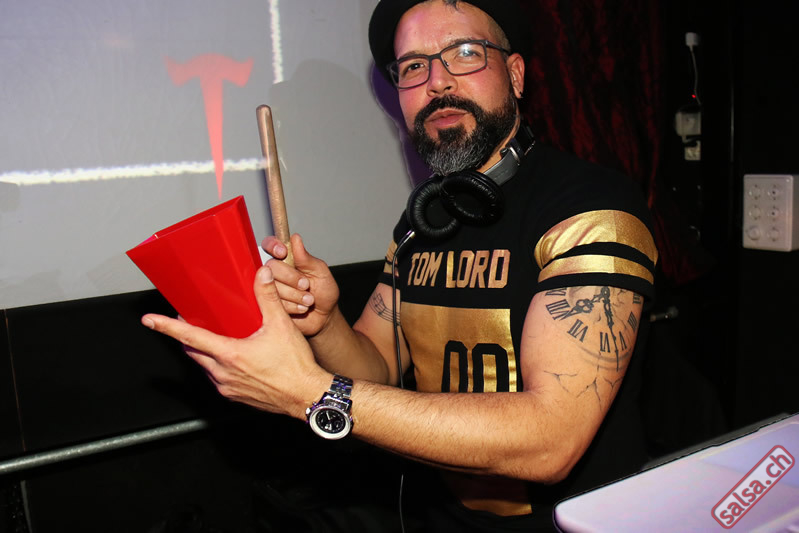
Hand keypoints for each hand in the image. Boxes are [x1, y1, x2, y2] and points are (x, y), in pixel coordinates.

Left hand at [142, 265, 330, 418]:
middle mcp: (223, 373)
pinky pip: (218, 378)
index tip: (149, 320)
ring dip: (204, 351)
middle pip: (193, 351)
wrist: (308, 396)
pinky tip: (234, 357)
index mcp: (229, 354)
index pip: (190, 336)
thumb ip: (268, 297)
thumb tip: (260, 274)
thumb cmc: (296, 366)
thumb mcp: (282, 326)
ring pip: (205, 365)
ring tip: (215, 337)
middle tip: (187, 321)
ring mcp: (228, 387)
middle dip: (186, 336)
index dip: (167, 327)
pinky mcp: (236, 396)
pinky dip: (218, 365)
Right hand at [261, 233, 339, 336]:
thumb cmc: (324, 292)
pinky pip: (272, 302)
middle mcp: (275, 272)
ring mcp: (270, 288)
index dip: (274, 246)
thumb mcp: (320, 272)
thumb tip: (295, 238)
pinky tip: (301, 307)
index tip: (283, 252)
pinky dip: (291, 305)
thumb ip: (306, 258)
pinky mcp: (268, 304)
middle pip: (271, 267)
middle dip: (291, 277)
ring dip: (294, 294)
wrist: (324, 317)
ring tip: (308, 299)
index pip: (271, 245)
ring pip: (271, 286)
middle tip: (306, 285)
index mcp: (286, 259)